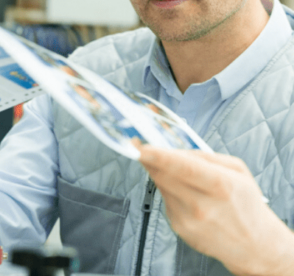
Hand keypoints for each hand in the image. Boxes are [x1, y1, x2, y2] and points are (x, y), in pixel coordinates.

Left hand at [138, 146, 293, 275]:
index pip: (183, 167)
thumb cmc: (245, 203)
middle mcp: (202, 205)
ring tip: (171, 168)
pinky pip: (165, 199)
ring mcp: (188, 219)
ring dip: (159, 172)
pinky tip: (183, 191)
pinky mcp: (178, 227)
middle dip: (149, 159)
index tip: (142, 147)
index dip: (159, 156)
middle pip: (163, 176)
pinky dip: (168, 189)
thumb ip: (206, 156)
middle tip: (139, 146)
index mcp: (221, 185)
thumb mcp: (238, 171)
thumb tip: (176, 149)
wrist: (253, 244)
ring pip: (161, 185)